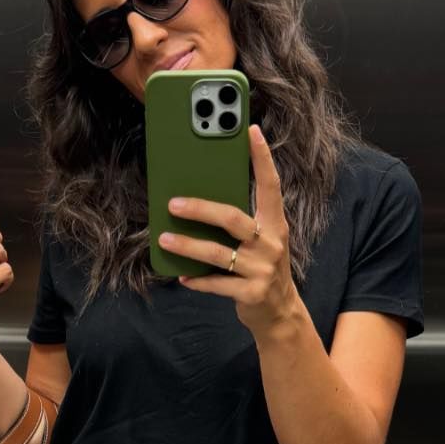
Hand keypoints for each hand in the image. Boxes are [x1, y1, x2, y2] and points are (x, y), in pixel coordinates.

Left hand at [160, 126, 302, 337]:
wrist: (280, 312)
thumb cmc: (261, 268)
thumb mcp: (260, 241)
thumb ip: (239, 223)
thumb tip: (197, 200)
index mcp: (275, 224)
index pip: (270, 185)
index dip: (262, 157)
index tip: (250, 130)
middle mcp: (272, 243)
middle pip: (232, 218)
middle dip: (200, 209)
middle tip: (172, 204)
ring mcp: (263, 269)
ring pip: (218, 253)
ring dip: (188, 247)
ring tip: (164, 240)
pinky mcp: (251, 293)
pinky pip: (216, 284)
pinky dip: (197, 280)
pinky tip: (182, 277)